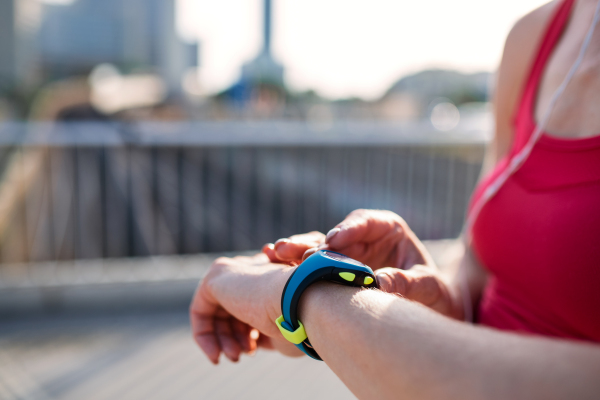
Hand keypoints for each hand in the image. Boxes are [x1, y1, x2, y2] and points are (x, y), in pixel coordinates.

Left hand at [190, 253, 300, 363]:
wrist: (300, 300)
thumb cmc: (299, 316)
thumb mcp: (281, 324)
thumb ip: (264, 328)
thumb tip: (253, 341)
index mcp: (265, 275)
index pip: (246, 305)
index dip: (246, 332)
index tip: (254, 350)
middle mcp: (245, 268)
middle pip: (228, 309)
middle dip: (233, 338)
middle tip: (239, 356)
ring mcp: (229, 270)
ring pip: (214, 313)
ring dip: (223, 341)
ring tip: (235, 357)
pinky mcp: (214, 279)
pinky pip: (199, 312)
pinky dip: (204, 336)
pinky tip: (216, 355)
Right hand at [263, 209, 460, 318]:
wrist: (431, 309)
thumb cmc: (436, 294)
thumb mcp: (429, 287)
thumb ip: (407, 282)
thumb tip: (379, 284)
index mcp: (388, 228)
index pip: (366, 221)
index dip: (348, 228)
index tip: (334, 239)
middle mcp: (362, 238)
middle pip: (335, 236)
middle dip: (314, 243)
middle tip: (292, 250)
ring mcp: (345, 254)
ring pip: (318, 249)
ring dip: (297, 251)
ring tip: (275, 252)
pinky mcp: (333, 271)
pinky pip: (312, 266)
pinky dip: (293, 266)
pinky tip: (270, 261)